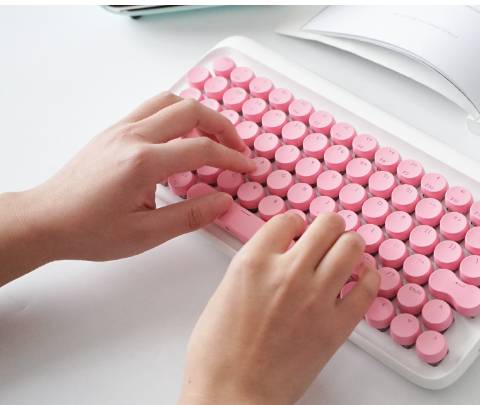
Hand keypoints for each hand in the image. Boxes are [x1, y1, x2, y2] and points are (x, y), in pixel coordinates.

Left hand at [0, 92, 253, 283]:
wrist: (45, 221)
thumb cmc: (87, 230)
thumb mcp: (145, 234)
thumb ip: (190, 216)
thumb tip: (223, 202)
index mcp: (141, 163)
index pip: (200, 149)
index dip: (231, 157)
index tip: (247, 167)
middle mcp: (131, 137)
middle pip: (190, 110)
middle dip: (222, 127)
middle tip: (237, 149)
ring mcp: (120, 130)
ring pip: (169, 101)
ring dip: (199, 114)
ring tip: (214, 137)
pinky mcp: (113, 131)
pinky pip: (151, 108)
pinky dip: (176, 115)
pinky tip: (183, 138)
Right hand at [178, 212, 379, 404]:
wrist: (233, 396)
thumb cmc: (219, 358)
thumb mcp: (224, 295)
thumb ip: (252, 270)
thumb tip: (273, 261)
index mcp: (253, 263)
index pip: (287, 220)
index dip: (295, 223)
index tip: (298, 229)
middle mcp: (287, 273)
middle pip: (327, 225)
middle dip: (329, 227)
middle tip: (328, 235)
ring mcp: (316, 298)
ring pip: (351, 247)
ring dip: (350, 246)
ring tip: (346, 253)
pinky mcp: (337, 325)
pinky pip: (368, 288)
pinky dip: (369, 277)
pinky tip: (362, 277)